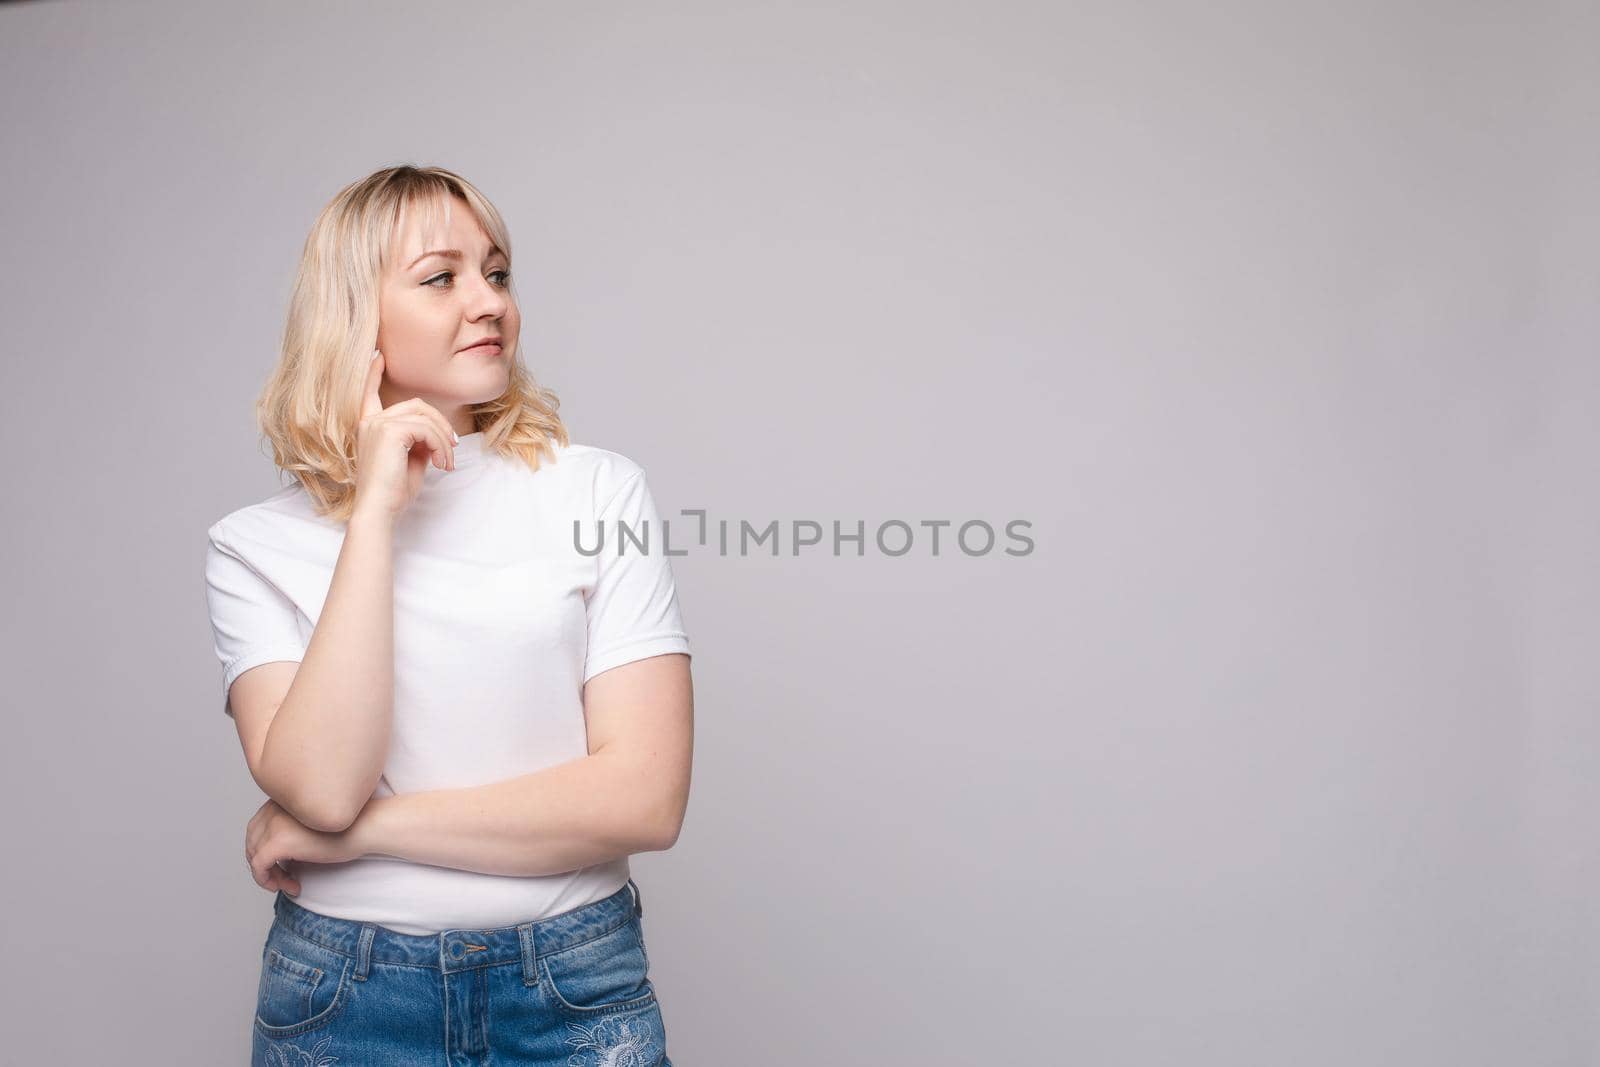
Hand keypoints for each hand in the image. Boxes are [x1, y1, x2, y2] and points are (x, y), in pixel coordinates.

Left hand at [244, 798, 363, 896]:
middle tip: (284, 878)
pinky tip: (290, 886)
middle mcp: (273, 809)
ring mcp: (274, 825)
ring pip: (254, 856)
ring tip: (290, 883)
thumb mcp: (312, 823)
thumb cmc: (348, 828)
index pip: (256, 828)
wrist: (365, 827)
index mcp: (282, 801)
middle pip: (251, 842)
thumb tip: (275, 856)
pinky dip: (267, 880)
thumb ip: (291, 829)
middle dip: (264, 864)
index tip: (282, 865)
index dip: (264, 850)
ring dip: (269, 875)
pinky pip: (258, 867)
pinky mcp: (278, 842)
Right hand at [351, 348, 458, 519]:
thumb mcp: (410, 461)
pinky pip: (426, 429)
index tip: (377, 355)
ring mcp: (378, 424)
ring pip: (425, 416)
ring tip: (447, 462)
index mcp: (370, 426)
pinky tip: (441, 463)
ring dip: (443, 439)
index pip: (369, 393)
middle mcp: (370, 421)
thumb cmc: (393, 492)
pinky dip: (440, 445)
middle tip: (452, 449)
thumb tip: (437, 434)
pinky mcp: (389, 431)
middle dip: (441, 424)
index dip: (374, 373)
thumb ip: (420, 442)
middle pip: (416, 405)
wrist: (379, 510)